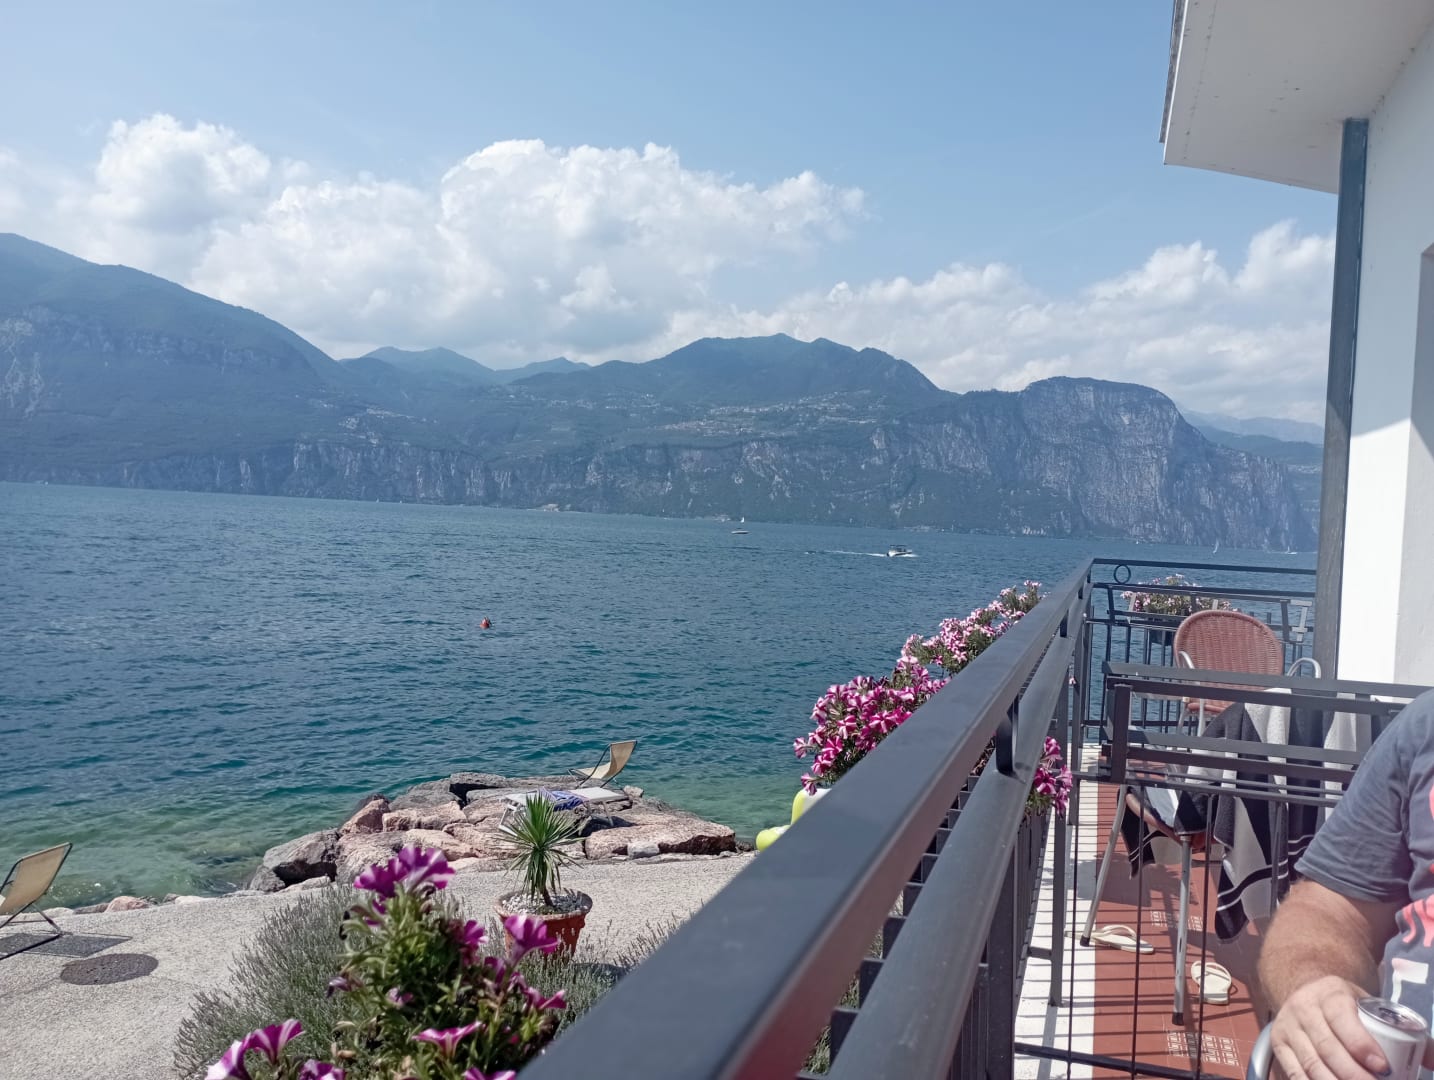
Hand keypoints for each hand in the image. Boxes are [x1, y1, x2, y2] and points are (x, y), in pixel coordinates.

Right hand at [1270, 976, 1387, 1079]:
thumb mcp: (1364, 1002)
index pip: (1342, 1018)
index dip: (1361, 1045)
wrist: (1306, 991)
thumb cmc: (1344, 1004)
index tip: (1383, 1068)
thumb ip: (1394, 1029)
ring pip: (1311, 1063)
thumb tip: (1429, 1059)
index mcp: (1329, 993)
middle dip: (1353, 1074)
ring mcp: (1288, 1027)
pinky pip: (1294, 1073)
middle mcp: (1303, 1007)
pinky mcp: (1278, 1044)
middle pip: (1327, 1047)